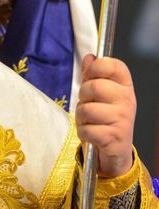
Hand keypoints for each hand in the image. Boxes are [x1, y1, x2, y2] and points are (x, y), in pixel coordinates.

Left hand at [75, 55, 135, 177]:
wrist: (116, 151)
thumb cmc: (105, 119)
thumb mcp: (99, 95)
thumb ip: (92, 75)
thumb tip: (90, 57)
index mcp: (125, 86)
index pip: (113, 65)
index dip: (96, 67)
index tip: (89, 76)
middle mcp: (127, 100)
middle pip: (94, 87)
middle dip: (83, 97)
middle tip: (88, 105)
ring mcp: (123, 119)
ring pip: (87, 110)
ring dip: (81, 117)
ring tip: (89, 121)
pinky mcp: (115, 137)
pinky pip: (86, 129)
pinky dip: (83, 133)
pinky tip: (91, 135)